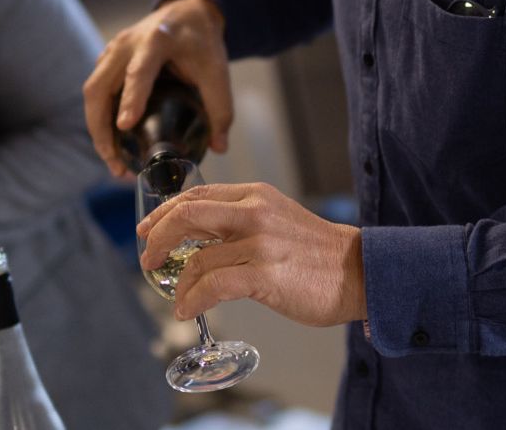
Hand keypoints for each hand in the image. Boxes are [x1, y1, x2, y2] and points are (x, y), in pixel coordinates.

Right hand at [83, 0, 231, 177]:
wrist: (189, 12)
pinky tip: (112, 142)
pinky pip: (95, 90)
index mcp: (157, 40)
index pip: (138, 71)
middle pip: (99, 86)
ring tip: (113, 160)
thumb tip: (219, 147)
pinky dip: (98, 117)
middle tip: (115, 162)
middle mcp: (127, 43)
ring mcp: (112, 49)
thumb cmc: (201, 41)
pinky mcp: (107, 58)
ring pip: (92, 91)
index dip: (130, 98)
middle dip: (101, 128)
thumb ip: (220, 108)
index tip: (125, 125)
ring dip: (96, 128)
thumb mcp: (217, 70)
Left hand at [138, 181, 366, 326]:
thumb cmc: (316, 252)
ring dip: (179, 283)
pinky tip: (188, 309)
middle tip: (149, 260)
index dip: (164, 213)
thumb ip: (239, 223)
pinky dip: (193, 300)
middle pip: (188, 215)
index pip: (196, 195)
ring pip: (198, 258)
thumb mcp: (276, 219)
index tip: (148, 230)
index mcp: (255, 195)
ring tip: (177, 299)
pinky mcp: (265, 275)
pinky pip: (214, 286)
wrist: (358, 271)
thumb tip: (197, 241)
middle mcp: (255, 212)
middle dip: (159, 239)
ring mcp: (260, 243)